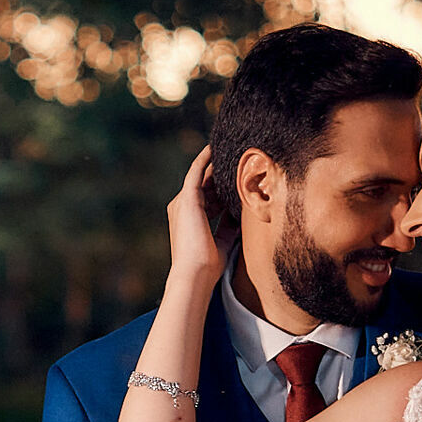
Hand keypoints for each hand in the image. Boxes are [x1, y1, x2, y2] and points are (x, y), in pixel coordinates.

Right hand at [166, 145, 226, 286]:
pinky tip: (215, 147)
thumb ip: (228, 226)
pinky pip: (196, 171)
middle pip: (204, 185)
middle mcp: (182, 208)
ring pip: (201, 176)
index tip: (237, 179)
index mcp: (189, 219)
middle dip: (220, 173)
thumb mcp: (223, 241)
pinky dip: (205, 159)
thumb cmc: (208, 265)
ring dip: (215, 163)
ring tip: (230, 148)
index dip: (222, 188)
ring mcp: (183, 202)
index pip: (207, 198)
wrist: (195, 274)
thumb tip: (239, 214)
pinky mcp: (187, 199)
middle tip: (237, 158)